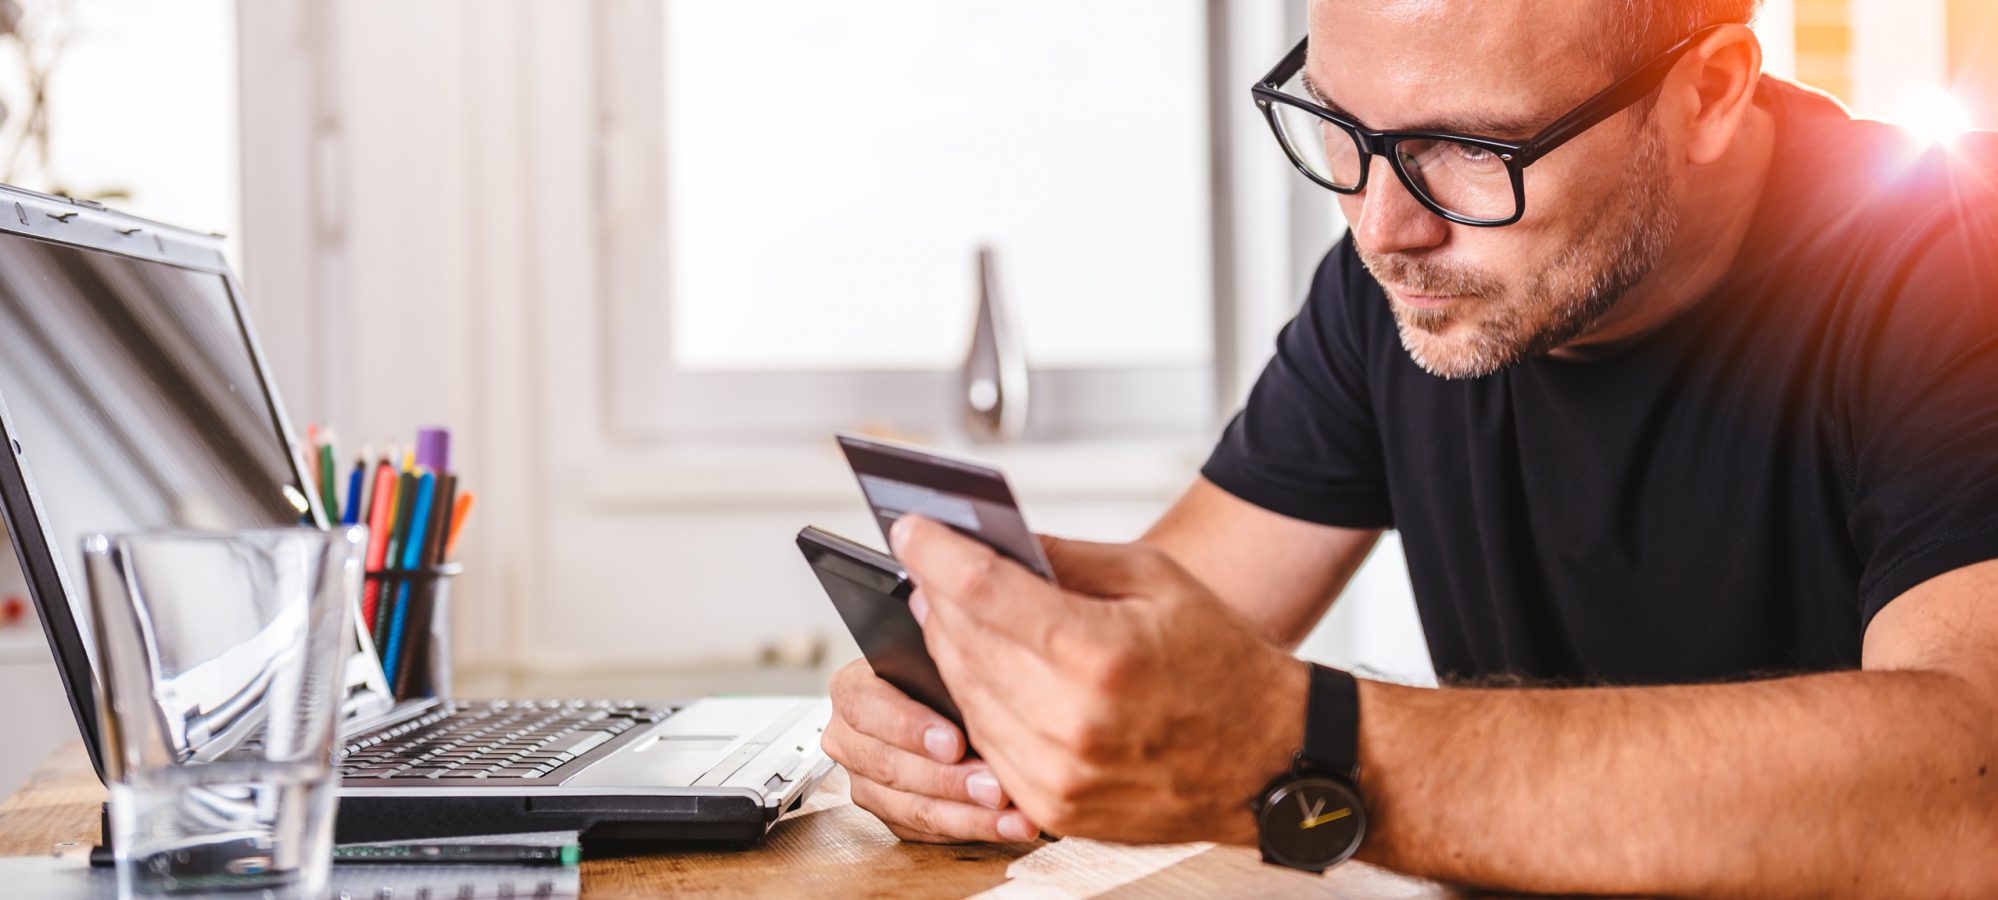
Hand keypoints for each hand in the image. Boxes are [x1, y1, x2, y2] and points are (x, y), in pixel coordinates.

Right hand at [822, 658, 1040, 842]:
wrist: (934, 700)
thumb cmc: (936, 675)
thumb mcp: (936, 659)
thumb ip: (946, 665)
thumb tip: (975, 667)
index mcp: (852, 690)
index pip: (868, 708)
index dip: (912, 728)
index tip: (955, 742)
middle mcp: (849, 739)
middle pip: (890, 766)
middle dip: (949, 781)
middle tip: (996, 787)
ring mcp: (864, 781)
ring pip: (908, 808)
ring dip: (966, 816)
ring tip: (1011, 817)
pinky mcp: (887, 813)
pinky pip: (923, 831)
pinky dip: (968, 830)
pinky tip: (1005, 826)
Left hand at [892, 516, 1307, 844]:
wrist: (1272, 759)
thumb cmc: (1222, 664)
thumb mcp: (1154, 580)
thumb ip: (1066, 559)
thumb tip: (994, 542)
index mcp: (1100, 654)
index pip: (983, 592)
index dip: (936, 553)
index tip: (911, 530)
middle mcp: (1072, 722)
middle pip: (963, 644)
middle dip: (939, 598)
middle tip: (931, 567)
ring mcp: (1059, 774)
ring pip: (965, 697)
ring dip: (951, 651)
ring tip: (953, 615)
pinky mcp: (1055, 808)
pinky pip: (987, 744)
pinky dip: (978, 704)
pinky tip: (986, 673)